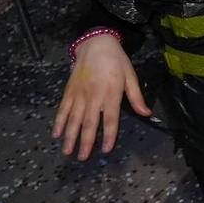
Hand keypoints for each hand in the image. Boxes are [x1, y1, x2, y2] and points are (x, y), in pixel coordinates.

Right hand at [52, 33, 148, 159]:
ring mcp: (78, 95)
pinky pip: (62, 109)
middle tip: (82, 158)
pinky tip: (56, 134)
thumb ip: (136, 97)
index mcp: (111, 94)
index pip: (110, 120)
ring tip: (67, 152)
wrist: (95, 44)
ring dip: (69, 137)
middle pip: (88, 123)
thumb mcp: (131, 76)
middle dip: (85, 142)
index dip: (108, 135)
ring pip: (73, 119)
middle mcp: (93, 97)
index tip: (105, 150)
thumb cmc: (116, 61)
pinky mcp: (68, 91)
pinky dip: (58, 122)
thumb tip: (147, 113)